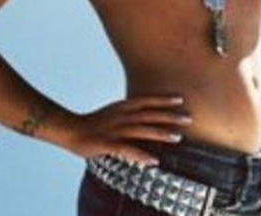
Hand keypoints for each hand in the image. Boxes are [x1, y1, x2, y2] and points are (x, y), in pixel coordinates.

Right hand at [66, 94, 192, 164]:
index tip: (180, 99)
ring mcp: (115, 129)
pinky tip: (154, 160)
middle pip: (149, 114)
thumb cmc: (94, 123)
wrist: (71, 130)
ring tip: (178, 138)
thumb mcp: (114, 112)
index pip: (146, 100)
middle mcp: (121, 116)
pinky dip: (141, 155)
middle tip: (188, 118)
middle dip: (170, 116)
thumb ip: (129, 113)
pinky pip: (127, 150)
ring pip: (142, 130)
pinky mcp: (107, 144)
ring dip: (161, 133)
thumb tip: (146, 115)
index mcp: (122, 107)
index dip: (163, 99)